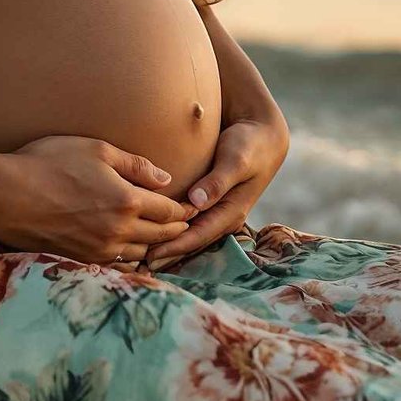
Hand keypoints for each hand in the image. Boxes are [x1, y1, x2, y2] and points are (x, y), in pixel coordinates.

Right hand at [0, 135, 197, 270]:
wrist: (6, 195)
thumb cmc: (49, 163)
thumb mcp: (95, 149)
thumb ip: (135, 165)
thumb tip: (165, 179)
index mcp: (127, 202)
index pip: (168, 211)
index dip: (182, 209)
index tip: (192, 208)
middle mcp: (118, 232)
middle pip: (159, 236)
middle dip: (175, 230)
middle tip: (186, 225)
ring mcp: (99, 250)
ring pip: (140, 254)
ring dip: (154, 247)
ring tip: (162, 240)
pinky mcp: (81, 260)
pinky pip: (117, 265)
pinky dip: (130, 259)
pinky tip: (131, 252)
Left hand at [142, 117, 287, 272]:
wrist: (261, 134)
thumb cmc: (249, 145)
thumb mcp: (236, 161)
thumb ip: (218, 181)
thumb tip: (197, 201)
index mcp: (231, 212)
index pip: (198, 236)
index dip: (174, 247)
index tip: (151, 255)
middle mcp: (223, 216)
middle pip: (190, 242)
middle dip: (166, 254)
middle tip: (139, 265)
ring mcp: (216, 210)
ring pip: (188, 234)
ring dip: (166, 245)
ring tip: (141, 256)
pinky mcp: (209, 202)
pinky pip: (188, 221)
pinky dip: (171, 229)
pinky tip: (152, 232)